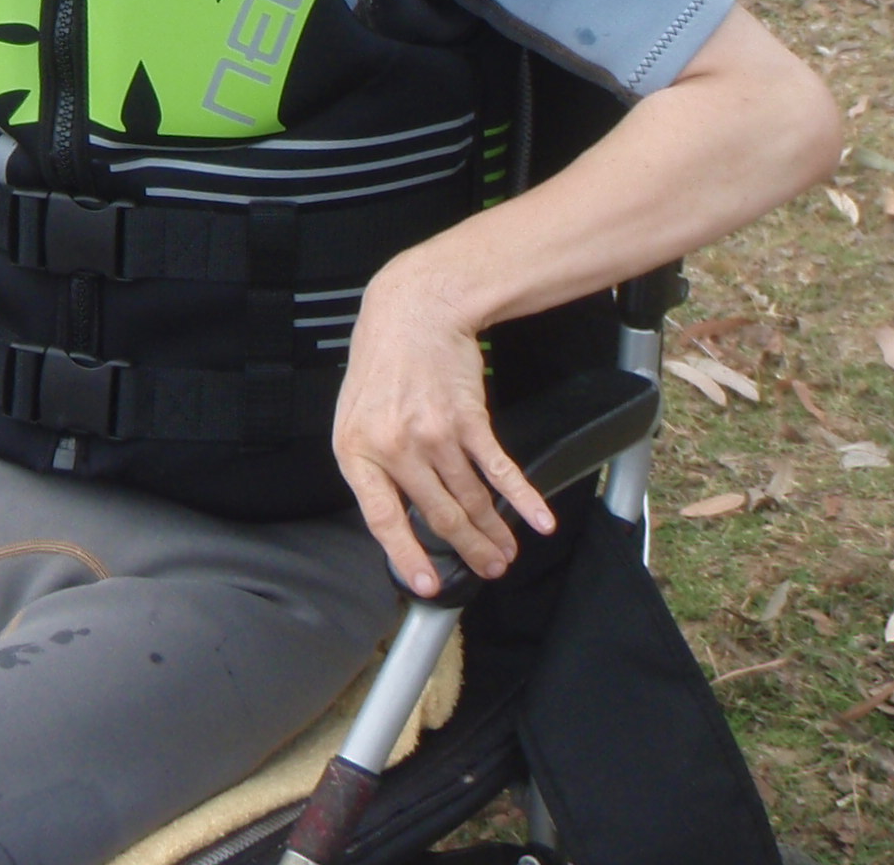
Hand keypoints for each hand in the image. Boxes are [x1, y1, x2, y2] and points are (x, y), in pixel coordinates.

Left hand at [333, 246, 556, 594]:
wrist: (412, 309)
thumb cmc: (382, 361)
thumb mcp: (356, 415)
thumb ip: (374, 463)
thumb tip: (398, 514)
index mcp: (356, 450)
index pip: (382, 518)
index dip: (407, 556)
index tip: (428, 585)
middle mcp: (394, 446)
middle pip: (436, 514)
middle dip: (466, 549)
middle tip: (487, 569)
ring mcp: (432, 433)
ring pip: (469, 497)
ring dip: (494, 530)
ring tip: (507, 551)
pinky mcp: (467, 418)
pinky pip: (498, 468)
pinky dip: (522, 497)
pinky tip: (538, 518)